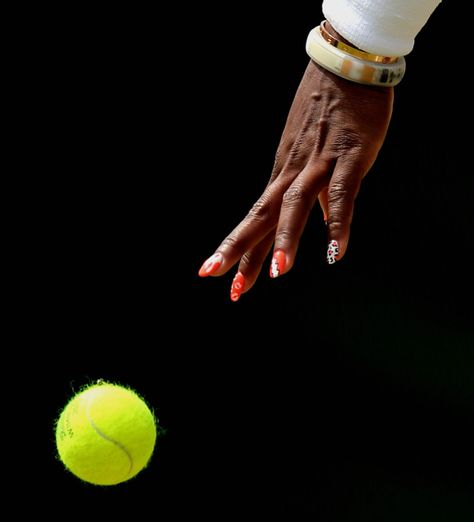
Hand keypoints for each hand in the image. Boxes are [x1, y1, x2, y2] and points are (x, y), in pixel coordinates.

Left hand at [198, 58, 393, 300]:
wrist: (347, 64)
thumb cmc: (330, 112)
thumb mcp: (313, 157)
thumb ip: (318, 194)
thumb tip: (325, 220)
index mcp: (281, 175)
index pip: (254, 219)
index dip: (237, 249)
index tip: (215, 276)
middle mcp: (291, 173)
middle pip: (260, 216)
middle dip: (241, 251)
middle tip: (226, 285)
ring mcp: (317, 165)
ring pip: (295, 205)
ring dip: (284, 238)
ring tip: (276, 274)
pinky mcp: (348, 158)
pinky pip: (341, 195)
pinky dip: (339, 225)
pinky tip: (335, 254)